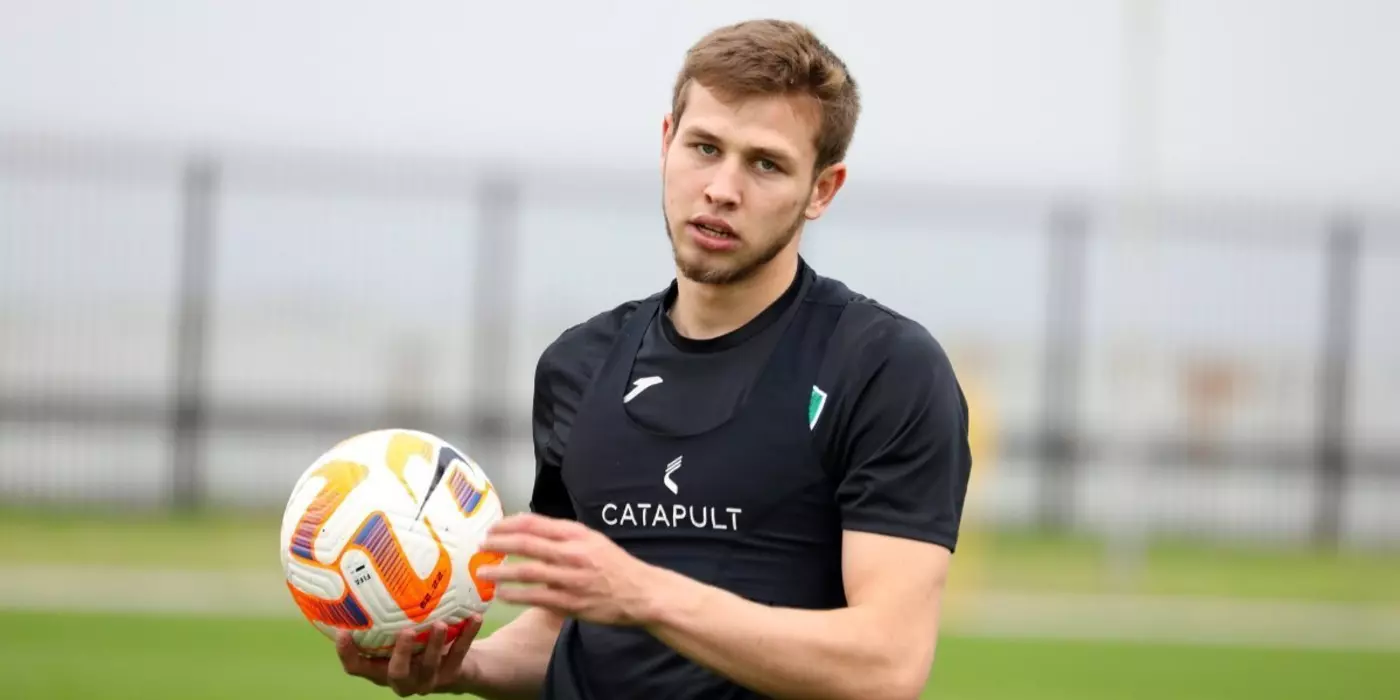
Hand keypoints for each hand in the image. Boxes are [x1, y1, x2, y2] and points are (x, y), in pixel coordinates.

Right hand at [337, 616, 483, 696]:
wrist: (457, 662)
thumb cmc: (418, 639)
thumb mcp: (400, 626)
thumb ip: (386, 609)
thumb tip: (371, 561)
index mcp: (381, 667)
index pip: (356, 667)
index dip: (347, 654)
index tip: (342, 632)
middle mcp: (402, 678)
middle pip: (395, 673)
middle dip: (400, 654)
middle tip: (405, 631)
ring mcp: (427, 680)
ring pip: (429, 667)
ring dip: (435, 645)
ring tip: (440, 624)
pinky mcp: (452, 676)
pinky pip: (459, 655)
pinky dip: (466, 636)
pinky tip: (474, 618)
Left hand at [477, 513, 660, 626]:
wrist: (641, 593)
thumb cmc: (614, 565)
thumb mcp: (592, 540)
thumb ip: (563, 535)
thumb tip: (529, 530)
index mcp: (577, 534)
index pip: (536, 523)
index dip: (509, 524)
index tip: (493, 528)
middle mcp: (573, 553)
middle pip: (527, 544)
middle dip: (500, 543)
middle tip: (482, 545)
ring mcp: (570, 579)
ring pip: (528, 571)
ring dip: (501, 570)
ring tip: (483, 571)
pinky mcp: (570, 603)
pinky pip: (536, 597)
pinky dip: (516, 594)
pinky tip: (502, 593)